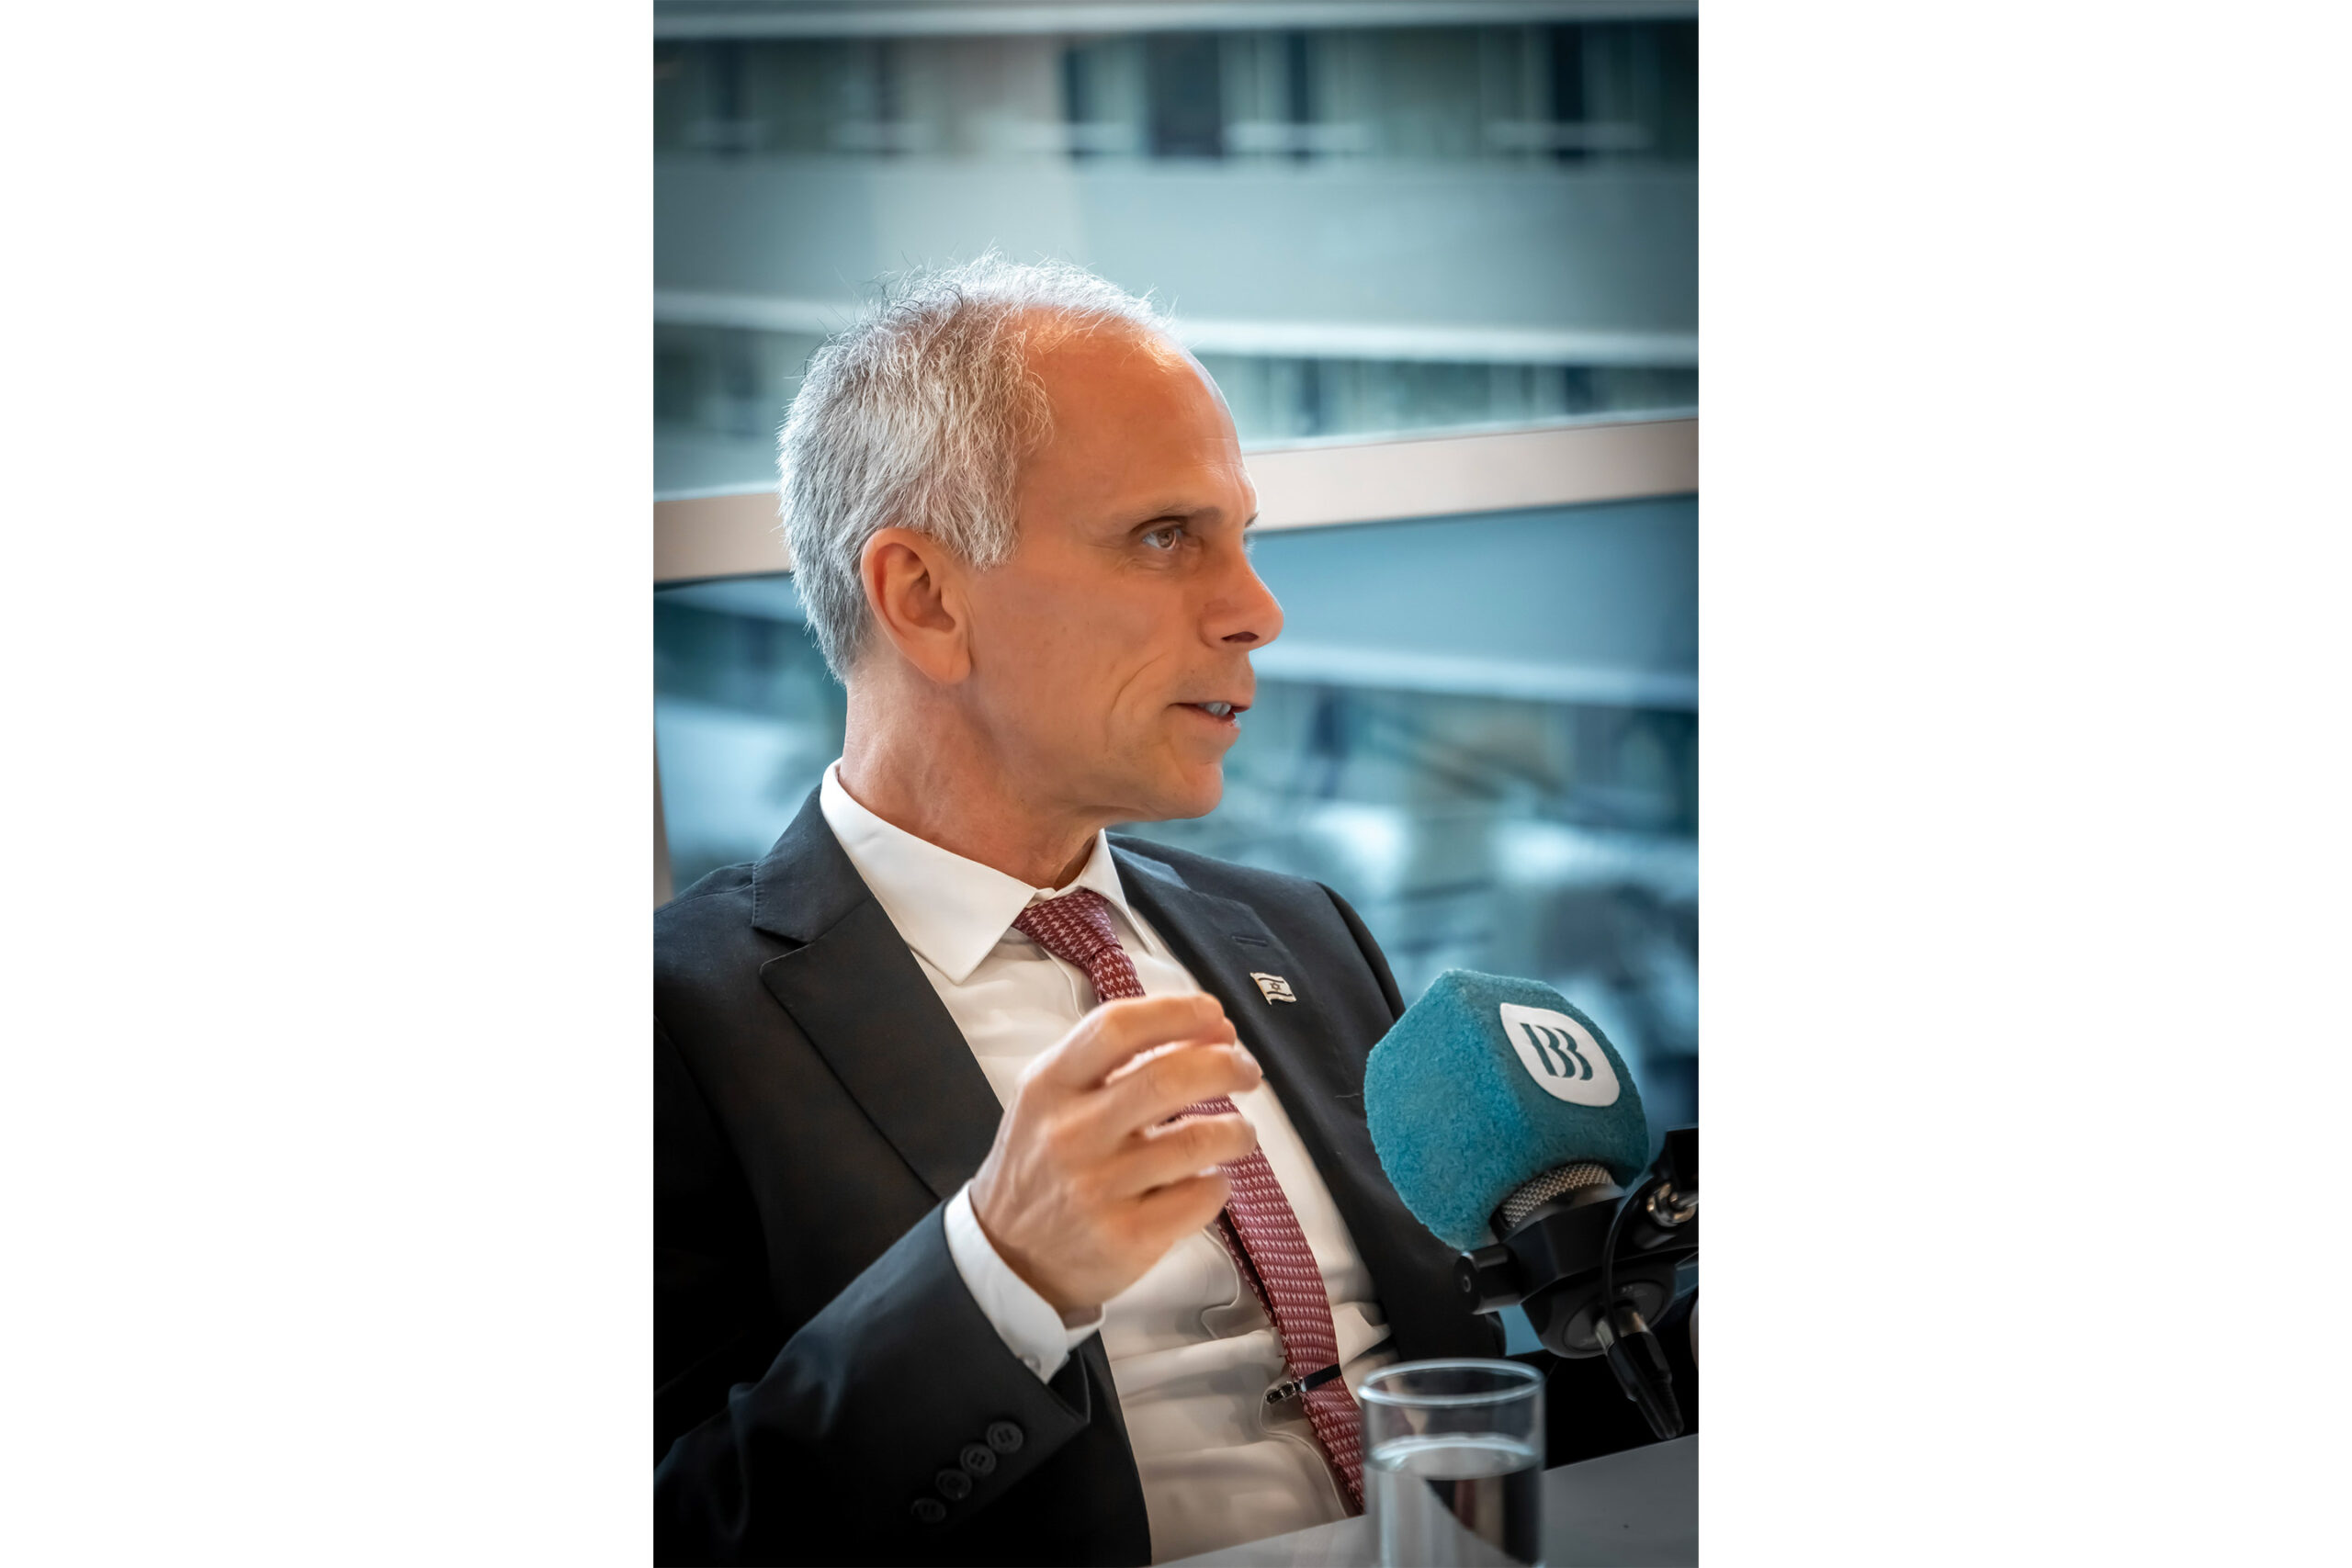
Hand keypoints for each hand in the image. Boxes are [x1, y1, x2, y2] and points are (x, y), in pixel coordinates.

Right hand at [967, 994, 1261, 1316]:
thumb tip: (1213, 1030)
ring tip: (1238, 1133)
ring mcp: (1099, 1188)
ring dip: (1236, 1129)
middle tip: (1246, 1071)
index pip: (1118, 1028)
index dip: (1177, 1013)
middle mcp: (1072, 1133)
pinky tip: (1209, 1180)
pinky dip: (1219, 1183)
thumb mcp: (1053, 1097)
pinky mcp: (1128, 1237)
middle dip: (1226, 1065)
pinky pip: (1201, 1197)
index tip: (1215, 1015)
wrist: (1008, 1256)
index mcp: (1050, 1086)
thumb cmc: (1043, 1163)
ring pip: (1198, 1141)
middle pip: (1169, 1078)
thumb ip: (1118, 1059)